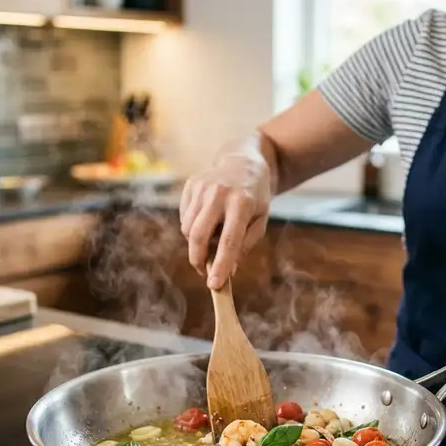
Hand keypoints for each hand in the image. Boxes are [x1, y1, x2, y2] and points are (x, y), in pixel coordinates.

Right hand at [179, 134, 272, 288]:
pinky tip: (207, 222)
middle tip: (204, 271)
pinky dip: (192, 228)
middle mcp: (219, 193)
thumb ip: (246, 243)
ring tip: (212, 240)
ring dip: (196, 244)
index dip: (221, 265)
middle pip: (199, 235)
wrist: (242, 160)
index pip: (229, 241)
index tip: (214, 285)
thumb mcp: (261, 219)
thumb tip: (230, 269)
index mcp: (242, 202)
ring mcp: (201, 187)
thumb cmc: (255, 196)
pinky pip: (185, 218)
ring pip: (188, 228)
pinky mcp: (190, 185)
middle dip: (198, 259)